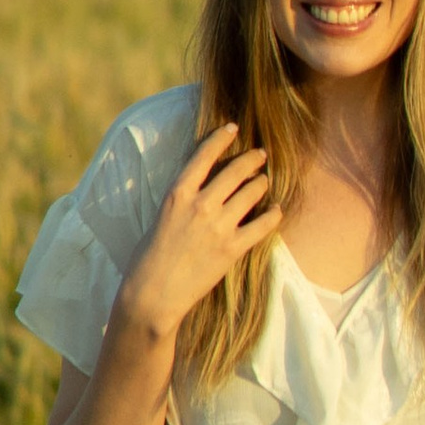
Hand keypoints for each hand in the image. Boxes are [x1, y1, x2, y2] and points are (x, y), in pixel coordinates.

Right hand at [115, 122, 281, 342]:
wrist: (152, 295)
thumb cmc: (147, 259)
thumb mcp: (160, 217)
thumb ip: (182, 200)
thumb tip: (201, 186)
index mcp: (178, 194)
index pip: (204, 155)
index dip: (221, 138)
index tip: (233, 128)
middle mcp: (201, 204)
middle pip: (237, 170)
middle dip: (253, 159)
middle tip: (261, 155)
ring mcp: (219, 226)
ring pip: (253, 192)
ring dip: (262, 184)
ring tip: (264, 182)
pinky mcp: (232, 249)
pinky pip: (264, 224)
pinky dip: (273, 214)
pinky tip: (276, 210)